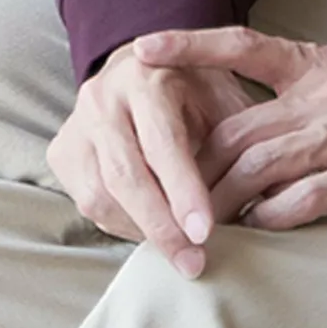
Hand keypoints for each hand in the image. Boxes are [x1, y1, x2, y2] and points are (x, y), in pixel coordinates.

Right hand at [45, 37, 268, 277]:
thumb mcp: (222, 93)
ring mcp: (77, 124)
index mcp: (147, 74)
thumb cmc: (192, 87)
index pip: (162, 141)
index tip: (206, 230)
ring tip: (178, 253)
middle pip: (126, 174)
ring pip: (100, 195)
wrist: (139, 66)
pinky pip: (88, 202)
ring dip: (141, 232)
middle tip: (193, 260)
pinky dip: (121, 225)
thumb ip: (238, 134)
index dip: (183, 190)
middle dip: (162, 225)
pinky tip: (153, 233)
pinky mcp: (62, 151)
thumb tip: (264, 187)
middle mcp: (103, 97)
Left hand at [133, 25, 326, 230]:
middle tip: (167, 186)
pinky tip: (260, 224)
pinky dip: (273, 215)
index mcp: (315, 62)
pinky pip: (304, 199)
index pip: (242, 45)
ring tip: (202, 218)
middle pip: (236, 127)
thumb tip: (250, 90)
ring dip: (223, 198)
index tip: (142, 49)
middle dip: (195, 162)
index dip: (190, 45)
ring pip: (259, 167)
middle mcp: (322, 95)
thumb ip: (301, 76)